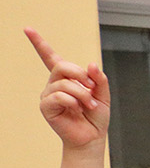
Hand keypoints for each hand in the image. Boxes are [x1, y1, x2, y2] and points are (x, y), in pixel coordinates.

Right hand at [26, 29, 108, 148]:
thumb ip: (99, 80)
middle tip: (93, 89)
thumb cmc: (95, 118)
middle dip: (81, 75)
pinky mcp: (46, 107)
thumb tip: (91, 64)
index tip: (27, 28)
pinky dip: (73, 101)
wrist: (92, 138)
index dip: (39, 43)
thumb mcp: (103, 96)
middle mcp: (54, 84)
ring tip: (89, 105)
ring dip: (82, 94)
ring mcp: (48, 95)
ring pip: (64, 83)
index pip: (50, 57)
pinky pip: (59, 96)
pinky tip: (77, 109)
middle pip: (62, 66)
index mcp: (66, 79)